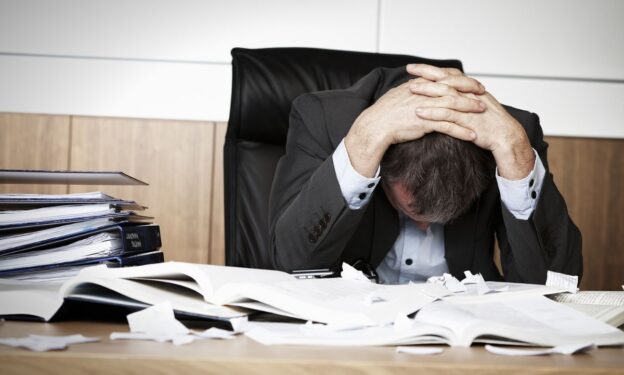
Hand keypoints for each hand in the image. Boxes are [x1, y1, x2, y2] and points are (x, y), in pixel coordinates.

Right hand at [344, 67, 485, 177]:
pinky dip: (462, 131)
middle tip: (483, 94)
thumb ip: (412, 88)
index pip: (445, 77)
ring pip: (454, 106)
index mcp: (420, 84)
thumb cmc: (385, 112)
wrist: (376, 125)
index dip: (461, 79)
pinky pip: (448, 126)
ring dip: (470, 109)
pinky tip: (472, 135)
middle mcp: (425, 93)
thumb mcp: (399, 93)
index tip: (471, 82)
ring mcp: (426, 108)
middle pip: (454, 89)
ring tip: (483, 112)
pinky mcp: (425, 123)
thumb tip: (418, 84)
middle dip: (470, 91)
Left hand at [409, 66, 534, 178]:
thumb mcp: (475, 104)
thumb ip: (462, 96)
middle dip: (426, 74)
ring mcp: (468, 107)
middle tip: (409, 71)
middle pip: (446, 79)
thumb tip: (446, 91)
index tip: (414, 67)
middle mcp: (469, 94)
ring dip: (428, 91)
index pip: (448, 74)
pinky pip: (448, 115)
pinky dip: (433, 113)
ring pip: (446, 94)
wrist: (505, 135)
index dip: (431, 69)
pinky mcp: (467, 121)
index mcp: (470, 89)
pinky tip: (419, 112)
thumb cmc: (489, 121)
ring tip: (411, 89)